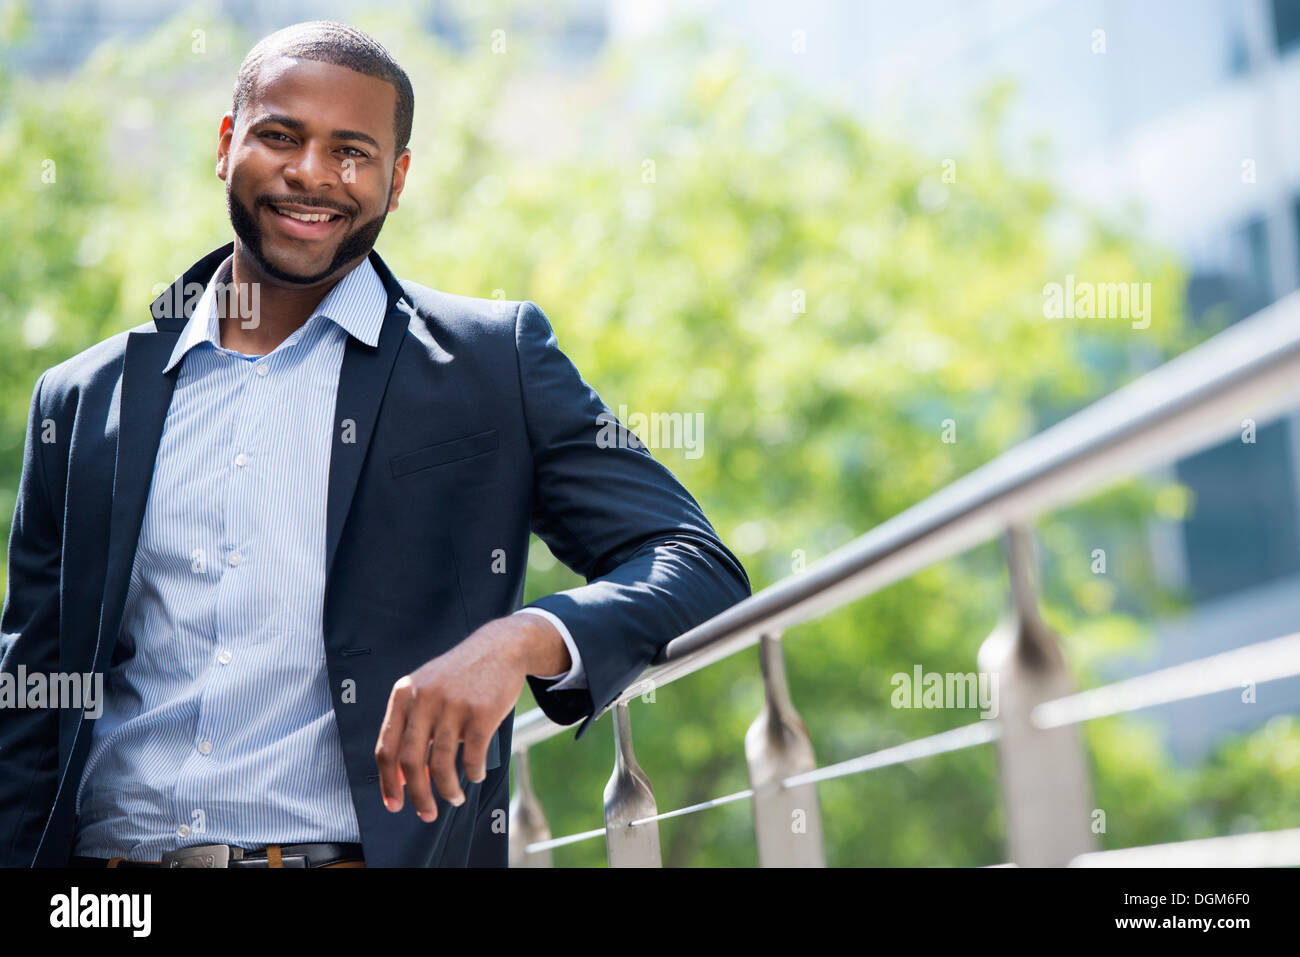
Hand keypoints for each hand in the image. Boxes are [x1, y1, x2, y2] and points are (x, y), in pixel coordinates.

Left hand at [374, 613, 567, 821]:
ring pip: (441, 764)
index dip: (388, 782)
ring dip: (447, 790)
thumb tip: (402, 778)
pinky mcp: (482, 712)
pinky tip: (476, 775)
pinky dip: (473, 773)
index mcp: (404, 694)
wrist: (501, 648)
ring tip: (454, 798)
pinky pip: (472, 757)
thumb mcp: (427, 689)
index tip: (394, 804)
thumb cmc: (460, 676)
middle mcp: (424, 698)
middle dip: (417, 795)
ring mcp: (453, 704)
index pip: (386, 747)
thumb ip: (412, 726)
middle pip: (410, 761)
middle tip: (426, 813)